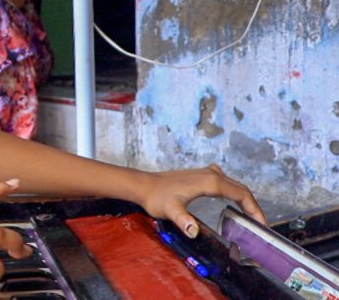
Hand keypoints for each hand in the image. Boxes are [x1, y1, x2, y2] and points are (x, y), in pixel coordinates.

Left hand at [138, 164, 265, 238]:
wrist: (144, 185)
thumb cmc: (156, 197)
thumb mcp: (170, 211)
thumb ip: (182, 220)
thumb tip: (193, 231)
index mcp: (210, 182)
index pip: (241, 194)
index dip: (254, 209)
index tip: (261, 224)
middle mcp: (211, 174)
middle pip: (240, 188)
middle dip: (253, 206)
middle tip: (260, 225)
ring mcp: (206, 173)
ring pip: (234, 185)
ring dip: (245, 198)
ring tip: (250, 216)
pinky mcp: (201, 175)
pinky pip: (225, 183)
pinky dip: (234, 193)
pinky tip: (232, 203)